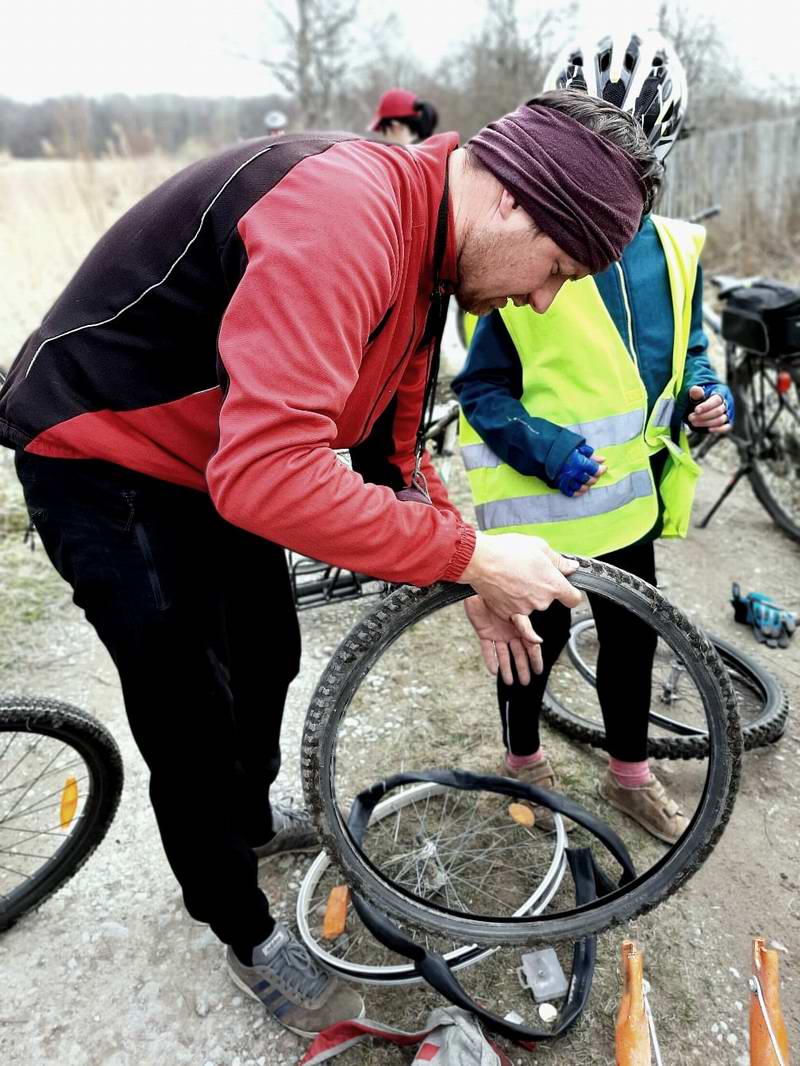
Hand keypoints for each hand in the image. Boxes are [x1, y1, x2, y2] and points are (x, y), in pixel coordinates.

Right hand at [459, 532, 580, 643]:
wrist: (480, 560)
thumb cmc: (507, 551)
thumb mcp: (539, 547)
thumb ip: (559, 560)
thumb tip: (570, 566)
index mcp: (553, 585)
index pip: (573, 598)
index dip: (571, 593)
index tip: (566, 589)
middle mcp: (541, 601)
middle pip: (548, 598)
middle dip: (541, 586)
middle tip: (528, 571)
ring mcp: (524, 609)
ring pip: (530, 603)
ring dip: (525, 592)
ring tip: (513, 575)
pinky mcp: (508, 612)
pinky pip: (514, 607)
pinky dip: (511, 598)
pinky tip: (505, 584)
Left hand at [463, 595, 542, 683]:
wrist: (482, 584)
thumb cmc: (501, 592)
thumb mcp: (517, 612)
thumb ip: (527, 628)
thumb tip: (538, 641)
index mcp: (522, 626)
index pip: (531, 647)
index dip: (535, 659)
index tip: (538, 671)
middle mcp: (511, 631)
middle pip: (518, 654)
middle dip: (522, 668)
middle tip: (525, 681)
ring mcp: (498, 633)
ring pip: (504, 654)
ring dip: (507, 668)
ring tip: (510, 681)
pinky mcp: (484, 632)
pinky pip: (487, 649)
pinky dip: (490, 660)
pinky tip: (494, 671)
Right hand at [555, 443, 606, 496]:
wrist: (545, 453)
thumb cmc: (563, 449)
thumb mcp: (578, 449)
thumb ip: (591, 455)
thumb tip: (603, 459)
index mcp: (580, 463)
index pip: (596, 470)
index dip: (602, 469)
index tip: (603, 468)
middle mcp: (575, 474)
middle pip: (590, 480)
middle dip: (595, 477)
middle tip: (595, 473)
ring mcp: (568, 480)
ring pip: (582, 488)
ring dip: (587, 485)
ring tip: (588, 481)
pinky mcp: (561, 485)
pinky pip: (571, 493)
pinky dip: (578, 492)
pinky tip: (581, 488)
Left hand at [687, 384, 733, 433]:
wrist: (703, 404)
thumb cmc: (700, 398)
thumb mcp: (697, 393)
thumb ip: (696, 392)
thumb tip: (695, 390)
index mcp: (721, 392)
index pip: (716, 400)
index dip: (706, 406)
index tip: (696, 410)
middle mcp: (727, 402)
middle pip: (719, 411)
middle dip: (703, 416)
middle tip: (690, 417)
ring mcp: (729, 413)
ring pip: (721, 420)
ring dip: (707, 423)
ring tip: (694, 423)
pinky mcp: (728, 422)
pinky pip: (727, 427)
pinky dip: (718, 429)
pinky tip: (708, 429)